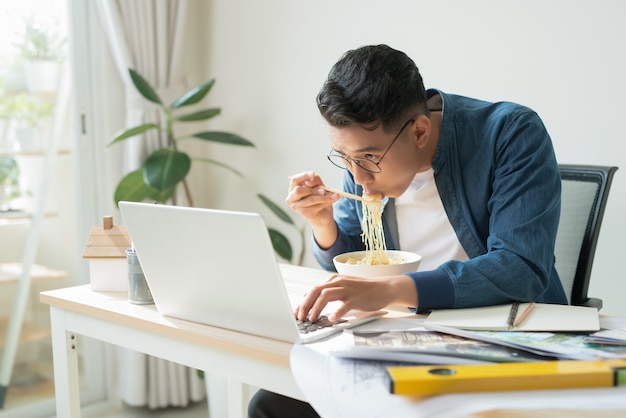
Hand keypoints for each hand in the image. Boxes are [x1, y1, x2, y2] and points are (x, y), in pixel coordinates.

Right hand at [286, 171, 339, 247]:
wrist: (323, 215)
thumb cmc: (319, 199)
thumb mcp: (319, 187)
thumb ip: (316, 181)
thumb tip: (313, 177)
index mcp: (293, 188)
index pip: (295, 179)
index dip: (304, 176)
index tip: (313, 174)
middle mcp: (291, 198)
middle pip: (299, 191)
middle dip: (313, 189)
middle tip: (324, 190)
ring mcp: (296, 207)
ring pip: (311, 199)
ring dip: (324, 197)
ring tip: (334, 195)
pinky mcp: (304, 213)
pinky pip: (316, 206)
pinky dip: (326, 202)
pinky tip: (332, 200)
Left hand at [295, 273, 416, 321]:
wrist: (383, 288)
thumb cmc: (362, 291)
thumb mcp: (343, 289)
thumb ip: (329, 294)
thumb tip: (312, 304)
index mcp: (333, 280)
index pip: (313, 290)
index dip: (303, 302)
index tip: (296, 313)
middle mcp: (338, 282)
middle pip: (316, 291)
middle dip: (305, 305)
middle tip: (300, 317)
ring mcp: (347, 289)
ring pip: (326, 296)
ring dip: (316, 308)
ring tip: (312, 319)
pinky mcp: (357, 297)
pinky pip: (344, 305)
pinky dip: (337, 312)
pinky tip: (333, 319)